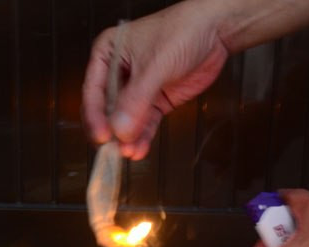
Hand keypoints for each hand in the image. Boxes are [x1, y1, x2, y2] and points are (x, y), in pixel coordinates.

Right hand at [82, 0, 227, 159]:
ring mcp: (138, 91)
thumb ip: (136, 100)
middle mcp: (119, 74)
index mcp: (108, 55)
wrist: (214, 33)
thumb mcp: (154, 65)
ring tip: (129, 152)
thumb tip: (120, 129)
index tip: (102, 135)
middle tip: (113, 149)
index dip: (95, 116)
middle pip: (107, 110)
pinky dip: (142, 138)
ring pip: (126, 121)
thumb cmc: (182, 31)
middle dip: (111, 131)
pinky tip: (140, 149)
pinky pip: (145, 125)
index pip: (93, 91)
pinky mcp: (155, 102)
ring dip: (127, 139)